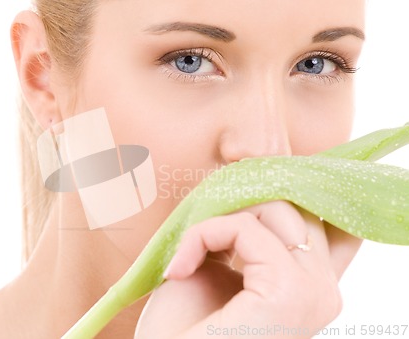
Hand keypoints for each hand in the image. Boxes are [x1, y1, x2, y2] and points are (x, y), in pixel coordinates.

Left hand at [135, 201, 361, 338]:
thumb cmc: (184, 323)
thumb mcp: (220, 259)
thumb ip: (246, 224)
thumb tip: (251, 163)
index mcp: (312, 283)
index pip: (319, 214)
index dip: (280, 192)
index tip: (233, 193)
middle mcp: (325, 288)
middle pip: (296, 202)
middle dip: (239, 203)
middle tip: (198, 238)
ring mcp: (314, 292)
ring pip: (276, 205)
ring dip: (217, 220)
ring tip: (186, 260)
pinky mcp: (290, 292)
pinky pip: (246, 227)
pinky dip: (204, 234)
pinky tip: (180, 269)